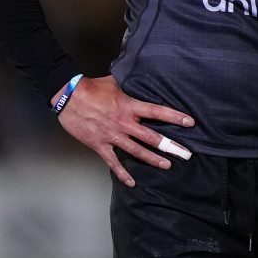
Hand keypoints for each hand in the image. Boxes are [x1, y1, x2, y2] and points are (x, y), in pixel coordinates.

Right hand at [52, 75, 193, 186]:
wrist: (68, 97)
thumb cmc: (91, 88)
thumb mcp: (114, 82)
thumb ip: (129, 84)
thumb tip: (139, 74)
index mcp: (129, 106)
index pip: (157, 112)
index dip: (175, 117)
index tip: (190, 122)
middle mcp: (124, 123)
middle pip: (152, 137)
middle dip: (171, 146)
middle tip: (186, 154)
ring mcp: (113, 136)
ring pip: (137, 151)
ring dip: (153, 159)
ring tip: (167, 165)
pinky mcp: (100, 145)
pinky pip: (113, 162)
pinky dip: (122, 173)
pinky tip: (132, 182)